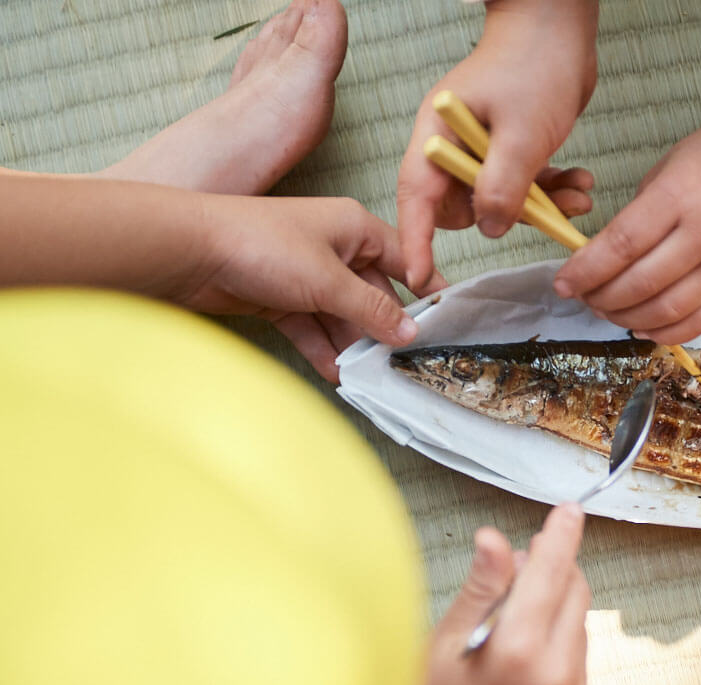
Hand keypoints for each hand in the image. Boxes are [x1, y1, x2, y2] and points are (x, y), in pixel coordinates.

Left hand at [185, 194, 444, 382]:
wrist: (186, 251)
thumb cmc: (261, 245)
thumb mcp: (329, 281)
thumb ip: (372, 310)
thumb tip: (411, 331)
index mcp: (355, 227)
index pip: (405, 261)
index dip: (427, 291)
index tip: (448, 323)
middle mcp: (334, 246)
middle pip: (373, 293)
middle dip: (384, 328)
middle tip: (405, 363)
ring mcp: (305, 272)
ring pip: (341, 314)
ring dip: (352, 344)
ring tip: (371, 377)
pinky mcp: (278, 295)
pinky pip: (310, 326)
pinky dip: (322, 347)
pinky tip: (336, 373)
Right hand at [397, 0, 597, 290]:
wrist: (561, 25)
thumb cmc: (534, 64)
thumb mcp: (521, 134)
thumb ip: (502, 187)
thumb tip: (489, 229)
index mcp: (439, 136)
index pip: (417, 198)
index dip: (416, 240)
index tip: (419, 279)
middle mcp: (455, 144)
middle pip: (462, 207)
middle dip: (504, 218)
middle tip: (545, 215)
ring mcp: (483, 147)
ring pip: (502, 201)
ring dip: (541, 206)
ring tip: (578, 198)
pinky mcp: (512, 148)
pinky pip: (526, 186)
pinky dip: (553, 190)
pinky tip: (581, 183)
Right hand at [401, 503, 589, 684]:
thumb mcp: (444, 640)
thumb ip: (482, 586)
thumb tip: (498, 538)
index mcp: (518, 652)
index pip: (552, 573)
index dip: (561, 535)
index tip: (569, 509)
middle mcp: (556, 677)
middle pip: (575, 593)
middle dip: (552, 570)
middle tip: (513, 569)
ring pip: (579, 623)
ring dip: (554, 608)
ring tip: (506, 625)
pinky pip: (579, 656)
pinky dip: (557, 641)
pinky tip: (519, 656)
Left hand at [552, 100, 700, 343]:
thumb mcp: (670, 167)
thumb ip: (639, 215)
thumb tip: (603, 259)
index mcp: (682, 195)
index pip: (622, 245)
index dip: (586, 271)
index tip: (564, 283)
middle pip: (640, 284)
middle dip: (601, 298)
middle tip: (584, 297)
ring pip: (667, 311)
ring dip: (627, 319)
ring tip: (609, 312)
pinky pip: (700, 322)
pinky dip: (665, 332)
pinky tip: (642, 327)